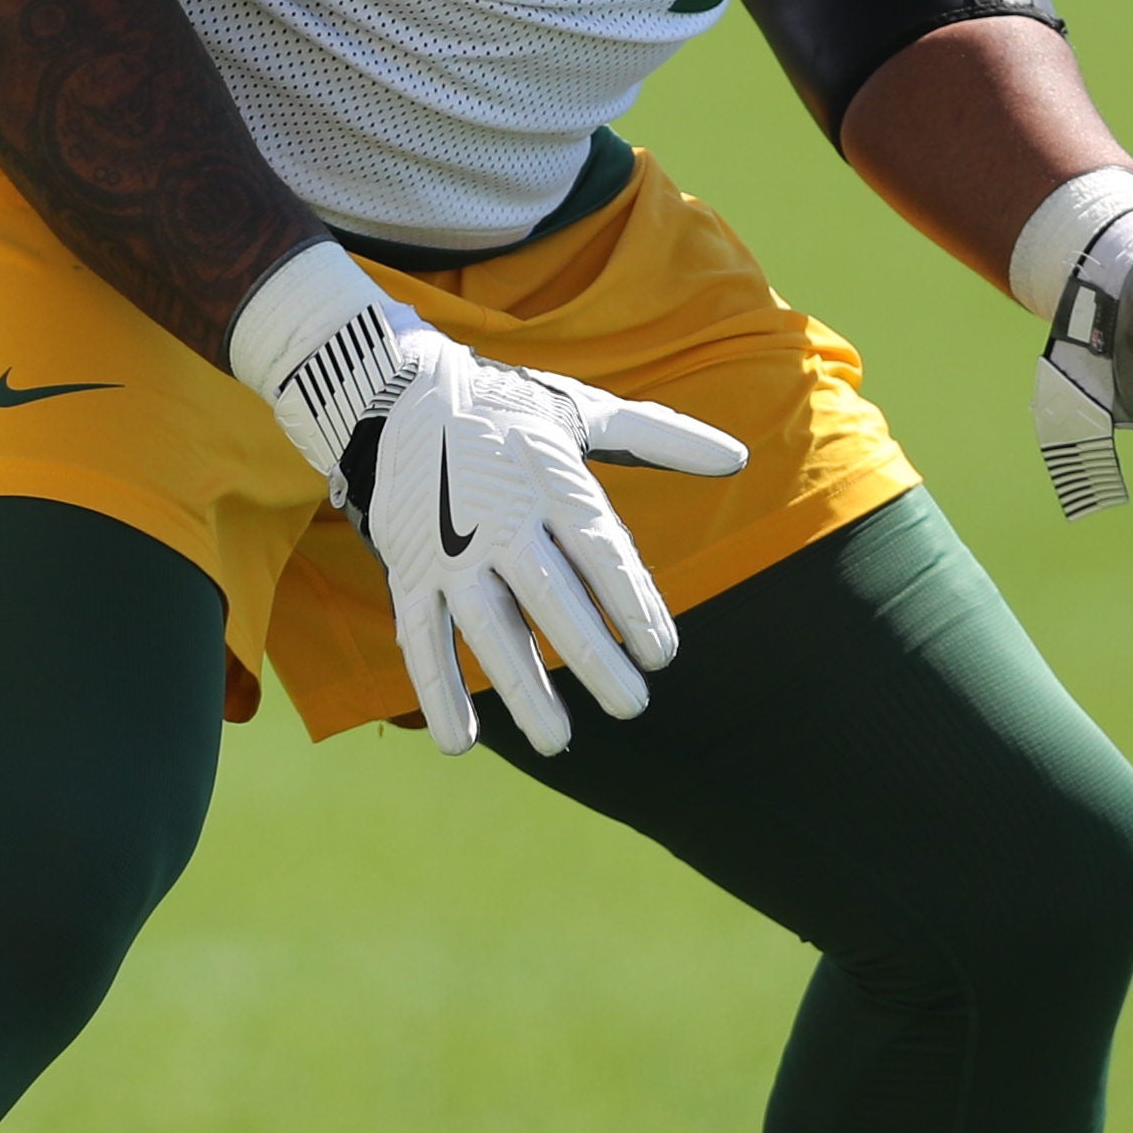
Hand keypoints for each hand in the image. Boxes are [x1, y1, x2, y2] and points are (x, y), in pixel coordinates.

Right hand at [234, 246, 750, 757]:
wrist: (393, 390)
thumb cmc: (505, 407)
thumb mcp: (580, 411)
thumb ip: (659, 438)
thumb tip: (739, 459)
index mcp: (549, 481)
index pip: (600, 553)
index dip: (633, 605)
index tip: (662, 655)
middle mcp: (499, 520)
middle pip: (551, 599)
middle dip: (591, 657)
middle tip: (631, 706)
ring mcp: (448, 550)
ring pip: (487, 629)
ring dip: (520, 687)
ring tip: (556, 742)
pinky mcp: (408, 570)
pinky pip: (421, 638)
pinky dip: (437, 690)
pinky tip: (462, 742)